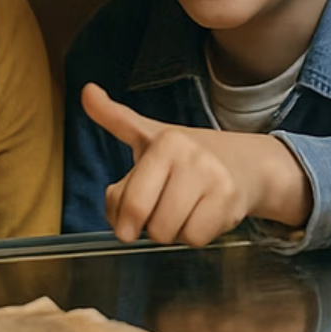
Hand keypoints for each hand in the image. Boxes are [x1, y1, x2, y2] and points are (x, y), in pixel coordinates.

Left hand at [81, 83, 310, 245]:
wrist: (244, 163)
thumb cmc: (186, 155)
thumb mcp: (148, 134)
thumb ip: (114, 117)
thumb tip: (86, 91)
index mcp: (165, 141)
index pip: (131, 203)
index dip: (124, 219)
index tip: (129, 215)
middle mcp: (190, 157)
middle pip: (153, 225)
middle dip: (151, 227)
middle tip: (160, 209)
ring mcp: (214, 180)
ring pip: (174, 234)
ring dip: (174, 231)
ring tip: (183, 208)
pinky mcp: (231, 202)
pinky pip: (197, 239)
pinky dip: (195, 235)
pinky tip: (201, 214)